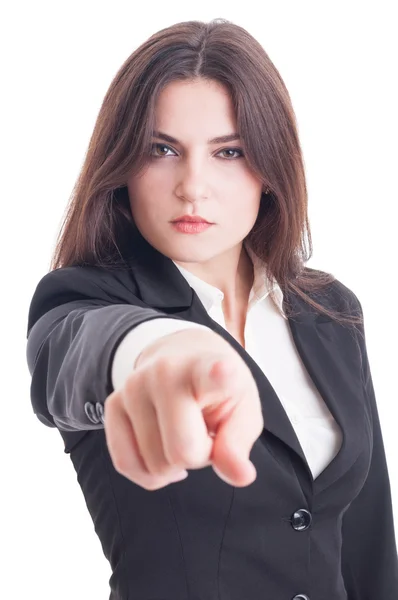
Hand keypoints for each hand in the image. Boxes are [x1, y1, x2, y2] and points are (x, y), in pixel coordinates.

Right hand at [104, 328, 262, 489]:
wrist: (183, 359)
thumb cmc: (218, 391)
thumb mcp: (243, 411)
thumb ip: (239, 444)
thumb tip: (241, 477)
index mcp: (208, 368)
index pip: (212, 374)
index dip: (219, 375)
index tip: (225, 369)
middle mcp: (165, 371)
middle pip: (182, 452)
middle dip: (198, 456)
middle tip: (204, 431)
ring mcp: (133, 386)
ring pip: (154, 465)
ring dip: (173, 463)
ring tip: (182, 431)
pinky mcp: (113, 404)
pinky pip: (126, 463)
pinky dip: (149, 473)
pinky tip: (163, 450)